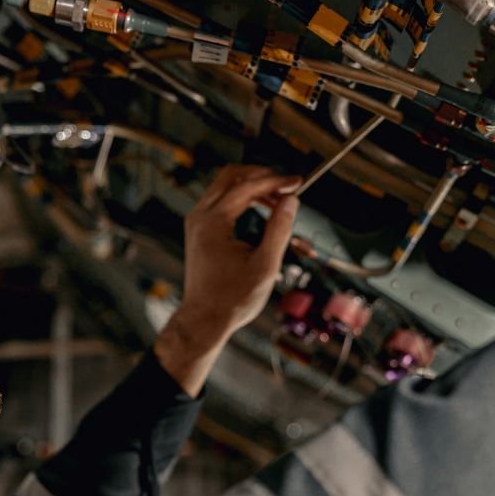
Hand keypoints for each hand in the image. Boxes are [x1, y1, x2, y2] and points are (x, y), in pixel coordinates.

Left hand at [176, 165, 301, 338]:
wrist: (204, 320)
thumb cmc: (233, 299)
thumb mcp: (265, 266)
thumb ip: (279, 230)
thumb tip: (291, 200)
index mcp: (212, 223)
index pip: (246, 187)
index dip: (275, 181)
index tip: (298, 181)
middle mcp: (199, 217)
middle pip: (231, 176)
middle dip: (261, 175)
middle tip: (287, 184)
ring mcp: (196, 222)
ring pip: (225, 186)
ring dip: (253, 186)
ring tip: (280, 199)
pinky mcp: (199, 229)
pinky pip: (222, 201)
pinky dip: (243, 198)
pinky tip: (264, 208)